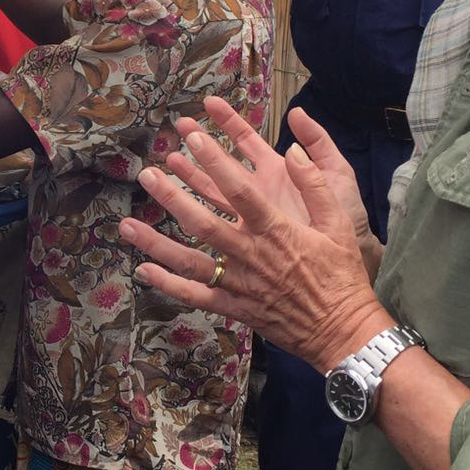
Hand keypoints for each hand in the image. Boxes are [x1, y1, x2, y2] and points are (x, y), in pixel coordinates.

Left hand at [118, 122, 390, 372]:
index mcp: (277, 230)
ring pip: (190, 260)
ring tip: (125, 224)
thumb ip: (315, 185)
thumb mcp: (338, 224)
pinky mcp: (235, 308)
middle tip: (147, 174)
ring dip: (156, 242)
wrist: (344, 331)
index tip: (195, 138)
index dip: (215, 161)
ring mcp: (240, 284)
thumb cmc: (341, 275)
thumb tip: (294, 150)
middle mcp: (251, 254)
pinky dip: (168, 284)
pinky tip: (143, 270)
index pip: (239, 189)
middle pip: (203, 222)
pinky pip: (196, 296)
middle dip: (172, 197)